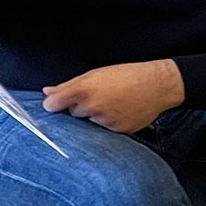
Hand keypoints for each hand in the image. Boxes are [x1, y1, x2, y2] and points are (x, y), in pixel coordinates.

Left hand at [43, 60, 184, 132]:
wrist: (157, 86)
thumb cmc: (128, 76)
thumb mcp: (96, 74)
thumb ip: (69, 85)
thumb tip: (48, 92)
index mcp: (84, 90)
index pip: (53, 104)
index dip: (52, 104)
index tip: (53, 104)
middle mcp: (93, 107)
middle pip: (73, 113)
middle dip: (80, 107)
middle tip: (97, 96)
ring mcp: (105, 121)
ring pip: (90, 122)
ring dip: (96, 115)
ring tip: (113, 102)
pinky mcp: (118, 131)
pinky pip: (105, 130)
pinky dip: (110, 122)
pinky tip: (120, 111)